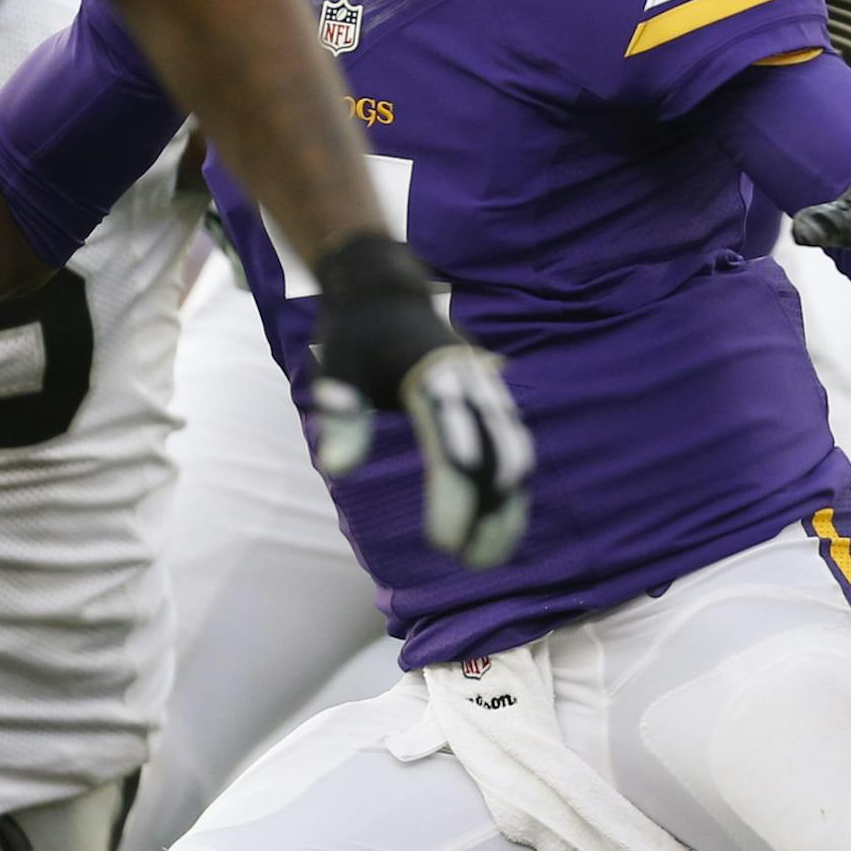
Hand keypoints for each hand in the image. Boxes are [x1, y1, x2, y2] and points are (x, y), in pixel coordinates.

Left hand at [309, 232, 532, 567]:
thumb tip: (337, 467)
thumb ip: (342, 416)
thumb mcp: (338, 370)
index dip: (453, 501)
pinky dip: (512, 485)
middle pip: (494, 457)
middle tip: (472, 561)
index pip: (452, 451)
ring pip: (512, 452)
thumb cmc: (356, 335)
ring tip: (491, 555)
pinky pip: (511, 443)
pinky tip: (502, 522)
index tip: (442, 544)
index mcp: (433, 378)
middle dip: (490, 513)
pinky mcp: (489, 395)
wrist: (385, 289)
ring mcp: (484, 388)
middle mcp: (469, 383)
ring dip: (509, 506)